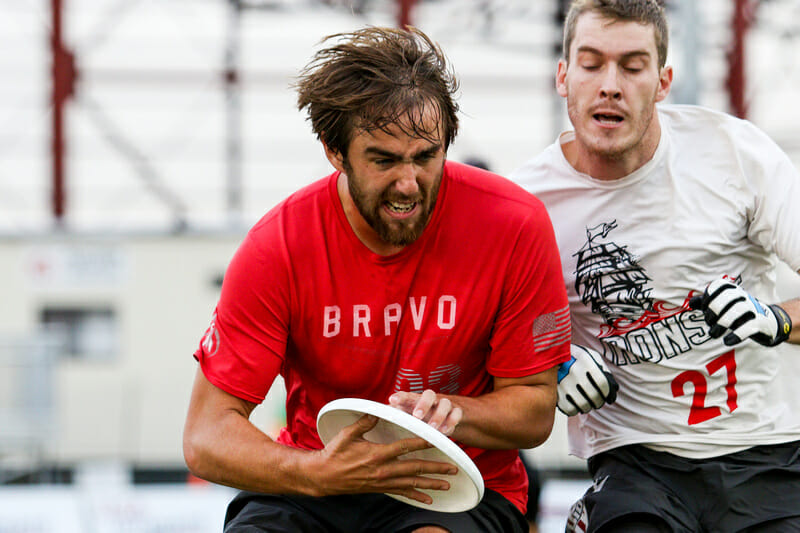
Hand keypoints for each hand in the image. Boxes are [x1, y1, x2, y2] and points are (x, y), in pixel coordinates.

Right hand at [313, 413, 457, 504]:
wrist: (323, 476)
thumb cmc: (334, 453)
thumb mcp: (347, 434)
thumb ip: (364, 422)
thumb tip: (377, 410)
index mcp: (377, 454)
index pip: (405, 447)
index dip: (423, 443)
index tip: (438, 440)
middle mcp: (383, 470)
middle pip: (415, 468)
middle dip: (436, 468)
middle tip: (453, 468)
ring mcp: (382, 482)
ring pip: (412, 483)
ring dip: (431, 484)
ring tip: (447, 484)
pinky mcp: (380, 489)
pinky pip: (402, 493)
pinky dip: (416, 496)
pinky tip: (429, 499)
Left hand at [388, 389, 461, 435]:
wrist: (448, 415)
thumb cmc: (420, 418)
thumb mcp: (407, 417)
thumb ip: (394, 418)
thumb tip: (370, 422)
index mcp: (415, 400)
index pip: (406, 395)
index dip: (399, 397)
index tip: (391, 401)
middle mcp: (430, 399)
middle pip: (428, 394)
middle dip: (422, 404)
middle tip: (416, 416)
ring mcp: (444, 404)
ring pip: (444, 403)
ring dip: (438, 415)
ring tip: (433, 428)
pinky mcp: (457, 412)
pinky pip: (457, 413)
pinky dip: (452, 421)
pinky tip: (445, 432)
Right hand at [557, 345, 618, 415]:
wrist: (547, 354)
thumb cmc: (574, 357)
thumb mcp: (589, 356)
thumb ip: (602, 370)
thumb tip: (614, 389)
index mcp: (585, 360)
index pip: (603, 384)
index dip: (608, 394)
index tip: (607, 397)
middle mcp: (574, 371)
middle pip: (594, 396)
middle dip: (598, 402)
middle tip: (597, 402)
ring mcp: (563, 382)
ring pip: (583, 405)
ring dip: (588, 407)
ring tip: (587, 404)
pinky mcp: (554, 391)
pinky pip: (569, 409)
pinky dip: (575, 410)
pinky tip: (575, 405)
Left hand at [689, 277, 791, 346]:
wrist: (768, 322)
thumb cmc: (739, 313)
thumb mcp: (723, 306)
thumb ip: (707, 304)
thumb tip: (691, 303)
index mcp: (732, 289)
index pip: (716, 287)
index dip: (707, 299)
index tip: (705, 310)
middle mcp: (743, 296)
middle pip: (724, 299)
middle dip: (712, 313)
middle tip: (709, 324)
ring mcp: (753, 309)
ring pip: (736, 311)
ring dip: (721, 324)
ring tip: (714, 334)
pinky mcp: (760, 323)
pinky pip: (748, 327)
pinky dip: (736, 335)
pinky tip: (727, 341)